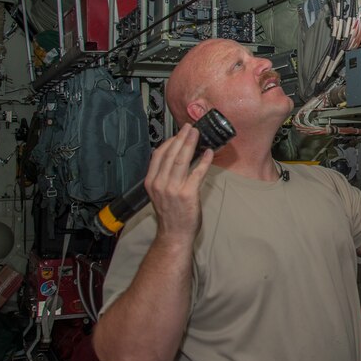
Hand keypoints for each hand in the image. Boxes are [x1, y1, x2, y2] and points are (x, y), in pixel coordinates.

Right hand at [144, 123, 213, 241]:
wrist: (174, 234)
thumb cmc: (170, 213)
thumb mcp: (159, 192)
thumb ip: (162, 175)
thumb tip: (167, 155)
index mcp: (151, 181)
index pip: (158, 155)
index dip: (169, 141)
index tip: (178, 133)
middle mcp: (160, 183)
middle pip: (170, 154)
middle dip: (181, 138)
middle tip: (189, 127)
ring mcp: (173, 188)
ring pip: (182, 160)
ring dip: (191, 144)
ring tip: (197, 133)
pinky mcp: (188, 193)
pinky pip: (197, 172)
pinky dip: (204, 161)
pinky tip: (209, 153)